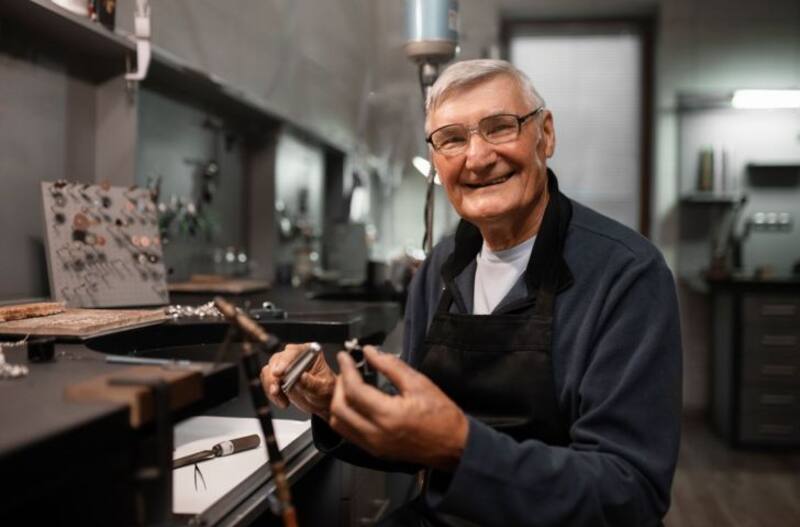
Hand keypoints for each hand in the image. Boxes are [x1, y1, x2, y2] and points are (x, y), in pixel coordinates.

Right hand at [260, 343, 335, 418]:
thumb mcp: (322, 389)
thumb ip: (311, 384)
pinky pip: (266, 381)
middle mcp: (296, 356)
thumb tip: (301, 377)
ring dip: (270, 386)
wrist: (322, 402)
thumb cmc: (326, 391)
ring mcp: (285, 365)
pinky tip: (281, 400)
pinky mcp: (277, 376)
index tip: (279, 373)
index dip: (284, 361)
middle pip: (277, 360)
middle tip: (275, 390)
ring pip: (268, 370)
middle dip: (273, 376)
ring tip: (281, 399)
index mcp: (310, 352)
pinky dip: (270, 392)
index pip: (294, 352)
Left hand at [329, 346, 467, 471]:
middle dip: (338, 385)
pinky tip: (354, 403)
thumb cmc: (441, 414)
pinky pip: (348, 433)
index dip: (346, 369)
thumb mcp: (419, 383)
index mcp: (387, 415)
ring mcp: (372, 446)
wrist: (454, 447)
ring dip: (338, 401)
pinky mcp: (374, 452)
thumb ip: (391, 366)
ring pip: (338, 423)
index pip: (353, 390)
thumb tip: (370, 352)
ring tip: (348, 385)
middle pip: (339, 408)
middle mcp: (374, 434)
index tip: (344, 355)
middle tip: (347, 370)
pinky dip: (344, 416)